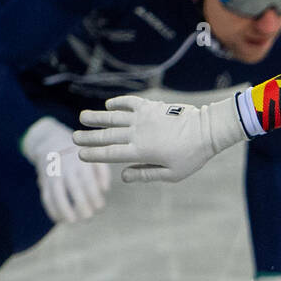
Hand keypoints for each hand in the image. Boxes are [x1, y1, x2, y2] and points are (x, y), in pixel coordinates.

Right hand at [21, 117, 109, 223]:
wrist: (51, 140)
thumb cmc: (79, 154)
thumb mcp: (92, 155)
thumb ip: (102, 171)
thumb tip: (105, 189)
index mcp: (80, 162)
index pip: (88, 181)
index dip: (94, 196)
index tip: (100, 207)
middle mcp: (66, 168)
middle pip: (73, 189)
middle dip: (81, 205)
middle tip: (88, 217)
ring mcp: (53, 175)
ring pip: (56, 194)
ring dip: (64, 210)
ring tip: (73, 221)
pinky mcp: (44, 182)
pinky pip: (46, 196)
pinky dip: (51, 209)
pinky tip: (59, 220)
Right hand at [73, 94, 247, 182]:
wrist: (207, 130)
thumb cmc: (191, 156)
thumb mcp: (171, 174)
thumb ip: (146, 174)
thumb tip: (123, 176)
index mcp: (141, 151)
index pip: (112, 153)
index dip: (94, 154)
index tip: (81, 155)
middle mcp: (138, 133)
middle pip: (108, 135)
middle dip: (89, 137)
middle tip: (73, 137)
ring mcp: (144, 117)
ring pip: (114, 117)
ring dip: (97, 117)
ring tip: (82, 117)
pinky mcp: (152, 107)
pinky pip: (130, 103)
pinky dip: (118, 103)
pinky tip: (109, 106)